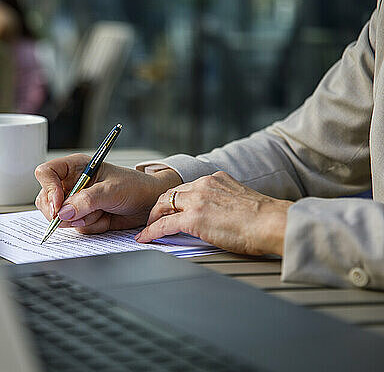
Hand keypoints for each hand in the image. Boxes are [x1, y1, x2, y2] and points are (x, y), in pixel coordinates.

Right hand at [34, 154, 181, 232]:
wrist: (150, 204)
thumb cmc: (135, 187)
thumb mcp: (111, 190)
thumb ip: (87, 200)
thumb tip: (63, 212)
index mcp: (75, 167)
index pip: (46, 173)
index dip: (48, 189)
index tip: (58, 205)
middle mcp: (72, 183)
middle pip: (46, 200)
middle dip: (63, 212)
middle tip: (81, 215)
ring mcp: (76, 202)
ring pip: (60, 217)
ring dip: (82, 220)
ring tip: (102, 212)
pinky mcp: (83, 217)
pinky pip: (76, 227)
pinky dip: (92, 226)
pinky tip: (106, 218)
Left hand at [135, 171, 291, 255]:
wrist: (273, 223)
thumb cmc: (265, 218)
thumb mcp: (240, 200)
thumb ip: (223, 202)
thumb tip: (217, 217)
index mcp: (216, 179)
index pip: (186, 187)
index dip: (175, 199)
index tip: (170, 208)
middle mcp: (204, 184)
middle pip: (170, 193)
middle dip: (159, 206)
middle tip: (153, 218)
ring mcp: (197, 200)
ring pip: (164, 205)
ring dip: (153, 218)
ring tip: (148, 228)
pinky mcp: (193, 218)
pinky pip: (164, 224)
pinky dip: (151, 231)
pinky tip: (146, 238)